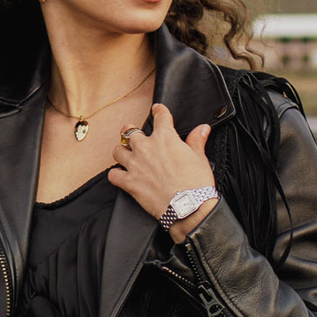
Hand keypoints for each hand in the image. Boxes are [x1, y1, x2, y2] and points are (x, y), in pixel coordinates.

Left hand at [109, 103, 219, 240]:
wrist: (189, 207)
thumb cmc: (196, 184)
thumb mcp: (200, 158)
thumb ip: (197, 140)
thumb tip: (202, 129)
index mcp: (165, 138)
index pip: (160, 117)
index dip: (159, 111)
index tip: (157, 109)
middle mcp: (146, 148)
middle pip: (129, 131)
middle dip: (130, 130)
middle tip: (132, 132)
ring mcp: (135, 165)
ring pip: (118, 150)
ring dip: (121, 151)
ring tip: (124, 153)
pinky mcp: (129, 182)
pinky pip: (113, 175)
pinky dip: (115, 175)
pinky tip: (119, 175)